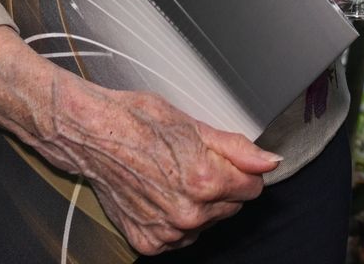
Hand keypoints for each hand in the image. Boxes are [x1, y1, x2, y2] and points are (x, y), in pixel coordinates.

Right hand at [35, 76, 277, 253]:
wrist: (94, 135)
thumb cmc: (139, 122)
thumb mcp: (195, 125)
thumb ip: (238, 149)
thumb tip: (270, 162)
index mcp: (205, 180)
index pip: (252, 188)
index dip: (241, 171)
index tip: (223, 160)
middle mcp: (188, 213)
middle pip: (230, 207)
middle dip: (220, 187)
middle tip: (191, 163)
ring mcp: (167, 232)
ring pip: (206, 224)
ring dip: (198, 206)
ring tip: (171, 177)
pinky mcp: (147, 242)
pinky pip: (178, 237)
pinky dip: (174, 221)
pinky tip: (159, 195)